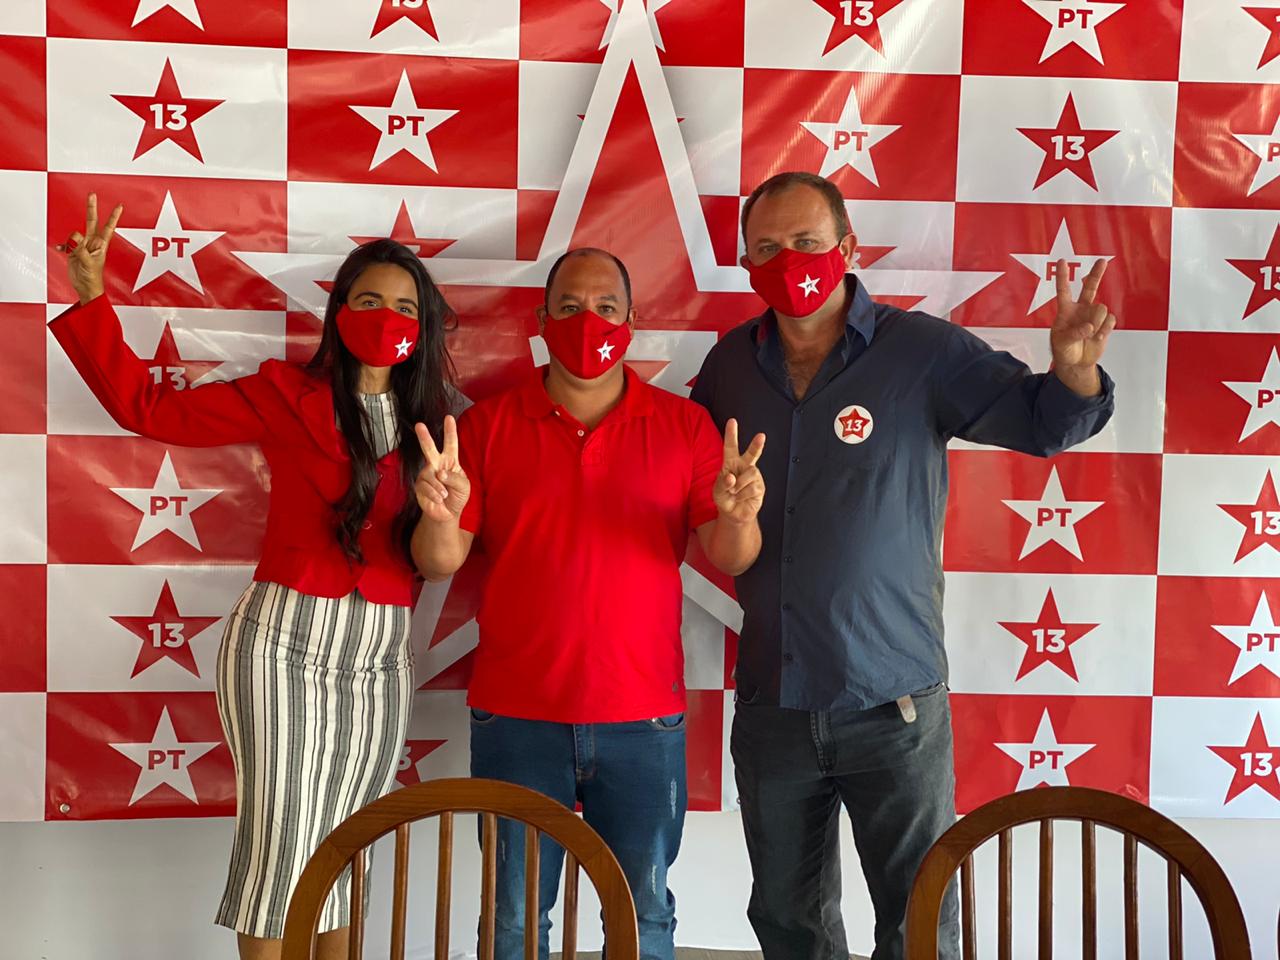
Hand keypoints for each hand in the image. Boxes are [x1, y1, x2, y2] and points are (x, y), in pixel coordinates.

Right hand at [56, 193, 123, 305]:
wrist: (85, 288)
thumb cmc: (93, 278)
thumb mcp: (88, 262)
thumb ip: (80, 249)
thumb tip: (75, 237)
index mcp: (101, 245)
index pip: (108, 227)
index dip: (113, 217)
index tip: (119, 206)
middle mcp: (92, 243)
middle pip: (91, 222)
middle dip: (91, 209)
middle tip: (92, 195)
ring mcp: (82, 246)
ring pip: (75, 234)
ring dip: (72, 241)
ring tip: (73, 252)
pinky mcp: (73, 251)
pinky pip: (66, 243)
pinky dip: (63, 245)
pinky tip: (62, 248)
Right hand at [414, 416, 470, 522]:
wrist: (447, 513)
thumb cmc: (457, 496)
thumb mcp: (464, 486)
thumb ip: (455, 478)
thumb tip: (440, 473)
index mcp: (450, 461)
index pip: (451, 443)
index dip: (450, 431)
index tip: (449, 417)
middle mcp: (436, 464)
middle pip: (429, 449)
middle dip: (424, 437)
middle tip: (419, 425)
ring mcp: (426, 474)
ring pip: (430, 475)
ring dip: (440, 487)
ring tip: (445, 495)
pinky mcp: (419, 486)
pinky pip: (426, 486)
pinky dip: (435, 494)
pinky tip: (439, 499)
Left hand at [713, 419, 765, 524]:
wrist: (735, 514)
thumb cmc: (725, 499)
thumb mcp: (717, 492)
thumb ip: (722, 484)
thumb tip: (732, 478)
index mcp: (730, 464)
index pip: (730, 447)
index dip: (731, 434)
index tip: (732, 422)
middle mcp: (743, 467)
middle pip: (751, 453)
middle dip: (756, 445)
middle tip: (761, 436)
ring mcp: (753, 476)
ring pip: (750, 474)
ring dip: (739, 485)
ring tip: (734, 492)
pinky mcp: (760, 487)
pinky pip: (753, 487)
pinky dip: (743, 494)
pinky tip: (741, 497)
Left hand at [1050, 258, 1115, 393]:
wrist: (1076, 362)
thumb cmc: (1063, 350)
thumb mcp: (1061, 343)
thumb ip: (1073, 333)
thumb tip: (1089, 326)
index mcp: (1065, 310)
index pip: (1064, 290)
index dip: (1063, 276)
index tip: (1062, 261)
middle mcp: (1081, 308)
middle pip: (1090, 287)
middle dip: (1096, 274)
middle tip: (1102, 261)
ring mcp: (1093, 315)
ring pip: (1101, 309)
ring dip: (1097, 323)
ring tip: (1090, 334)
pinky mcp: (1105, 323)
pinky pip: (1110, 320)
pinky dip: (1105, 330)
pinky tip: (1098, 337)